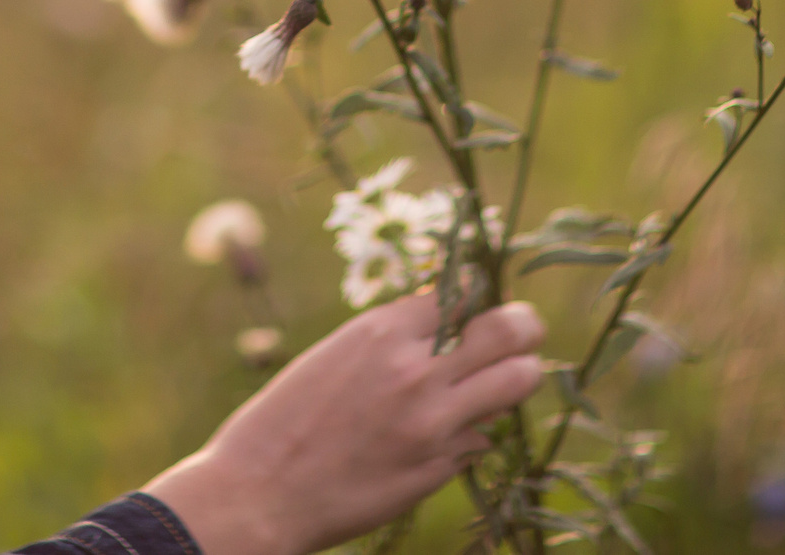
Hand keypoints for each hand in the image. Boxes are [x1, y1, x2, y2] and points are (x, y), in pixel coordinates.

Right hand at [146, 294, 545, 554]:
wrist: (260, 494)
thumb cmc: (283, 420)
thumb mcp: (334, 356)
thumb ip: (390, 341)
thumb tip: (442, 332)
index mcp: (380, 331)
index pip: (461, 290)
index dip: (475, 294)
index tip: (478, 302)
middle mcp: (416, 370)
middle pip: (508, 329)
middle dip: (523, 327)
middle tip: (523, 332)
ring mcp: (434, 422)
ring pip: (517, 381)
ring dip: (517, 377)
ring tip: (507, 380)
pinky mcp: (440, 467)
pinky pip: (484, 437)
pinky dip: (474, 432)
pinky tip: (448, 435)